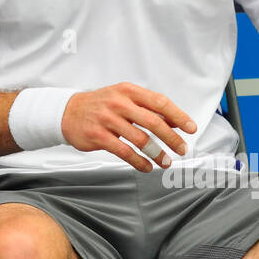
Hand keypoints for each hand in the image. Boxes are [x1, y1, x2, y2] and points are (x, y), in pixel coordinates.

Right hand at [61, 83, 196, 172]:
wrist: (67, 112)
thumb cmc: (100, 105)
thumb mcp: (123, 98)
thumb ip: (147, 108)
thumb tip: (174, 122)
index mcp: (128, 91)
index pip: (160, 102)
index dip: (178, 116)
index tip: (190, 128)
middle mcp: (119, 103)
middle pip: (153, 122)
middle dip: (172, 138)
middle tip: (182, 149)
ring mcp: (108, 119)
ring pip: (140, 139)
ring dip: (157, 153)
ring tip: (166, 161)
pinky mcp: (99, 136)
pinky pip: (125, 152)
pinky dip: (139, 162)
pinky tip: (146, 166)